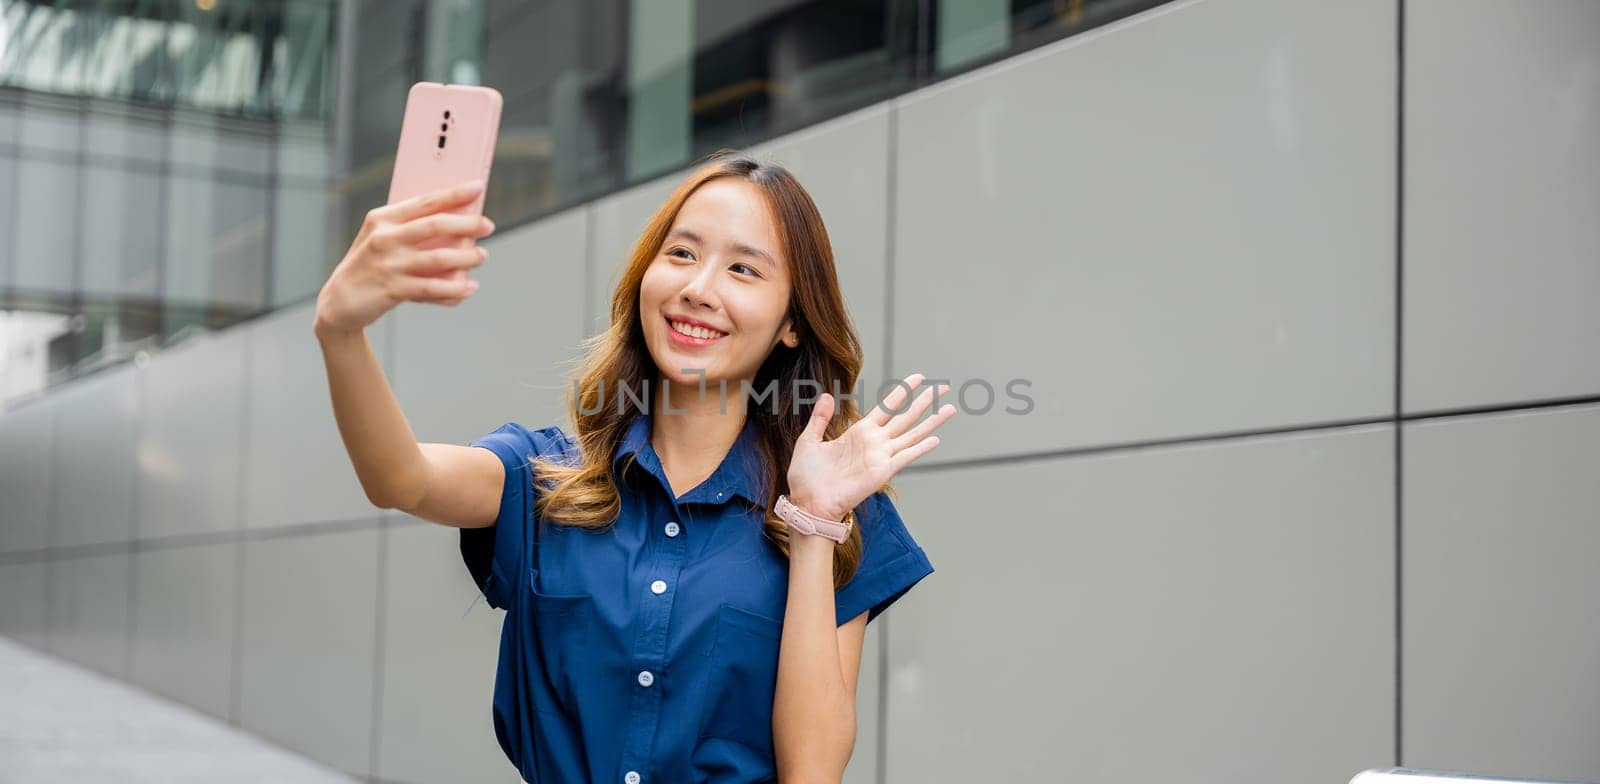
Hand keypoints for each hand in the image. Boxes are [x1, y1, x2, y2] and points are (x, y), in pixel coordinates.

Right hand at [313, 180, 495, 336]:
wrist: (340, 301)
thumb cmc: (370, 265)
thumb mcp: (382, 239)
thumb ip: (411, 230)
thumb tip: (458, 226)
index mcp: (383, 219)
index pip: (424, 202)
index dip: (453, 194)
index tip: (478, 187)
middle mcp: (385, 238)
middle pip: (435, 226)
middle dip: (467, 224)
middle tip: (488, 225)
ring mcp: (389, 264)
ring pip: (439, 258)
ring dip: (466, 257)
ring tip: (482, 256)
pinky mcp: (393, 290)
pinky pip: (433, 288)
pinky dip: (455, 289)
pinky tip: (469, 287)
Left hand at [786, 373, 956, 521]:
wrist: (807, 502)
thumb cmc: (806, 477)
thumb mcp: (809, 440)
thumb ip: (820, 418)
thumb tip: (828, 395)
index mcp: (858, 432)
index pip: (887, 407)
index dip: (903, 392)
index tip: (918, 378)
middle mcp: (874, 443)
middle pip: (906, 417)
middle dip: (924, 402)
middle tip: (942, 388)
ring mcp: (880, 457)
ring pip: (911, 434)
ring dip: (931, 422)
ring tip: (950, 409)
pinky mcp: (881, 472)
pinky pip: (905, 456)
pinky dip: (920, 448)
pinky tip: (935, 439)